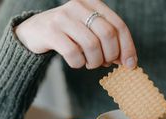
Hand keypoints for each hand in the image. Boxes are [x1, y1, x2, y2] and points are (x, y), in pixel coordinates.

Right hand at [15, 0, 136, 68]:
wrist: (34, 31)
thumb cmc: (69, 34)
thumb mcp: (90, 31)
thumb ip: (109, 41)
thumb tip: (128, 61)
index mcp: (94, 3)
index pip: (119, 25)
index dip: (128, 47)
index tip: (130, 64)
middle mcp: (79, 6)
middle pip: (108, 34)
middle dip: (111, 55)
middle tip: (105, 63)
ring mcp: (63, 17)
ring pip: (92, 45)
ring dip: (94, 61)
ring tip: (90, 63)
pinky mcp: (51, 31)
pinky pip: (73, 53)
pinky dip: (78, 63)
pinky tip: (76, 62)